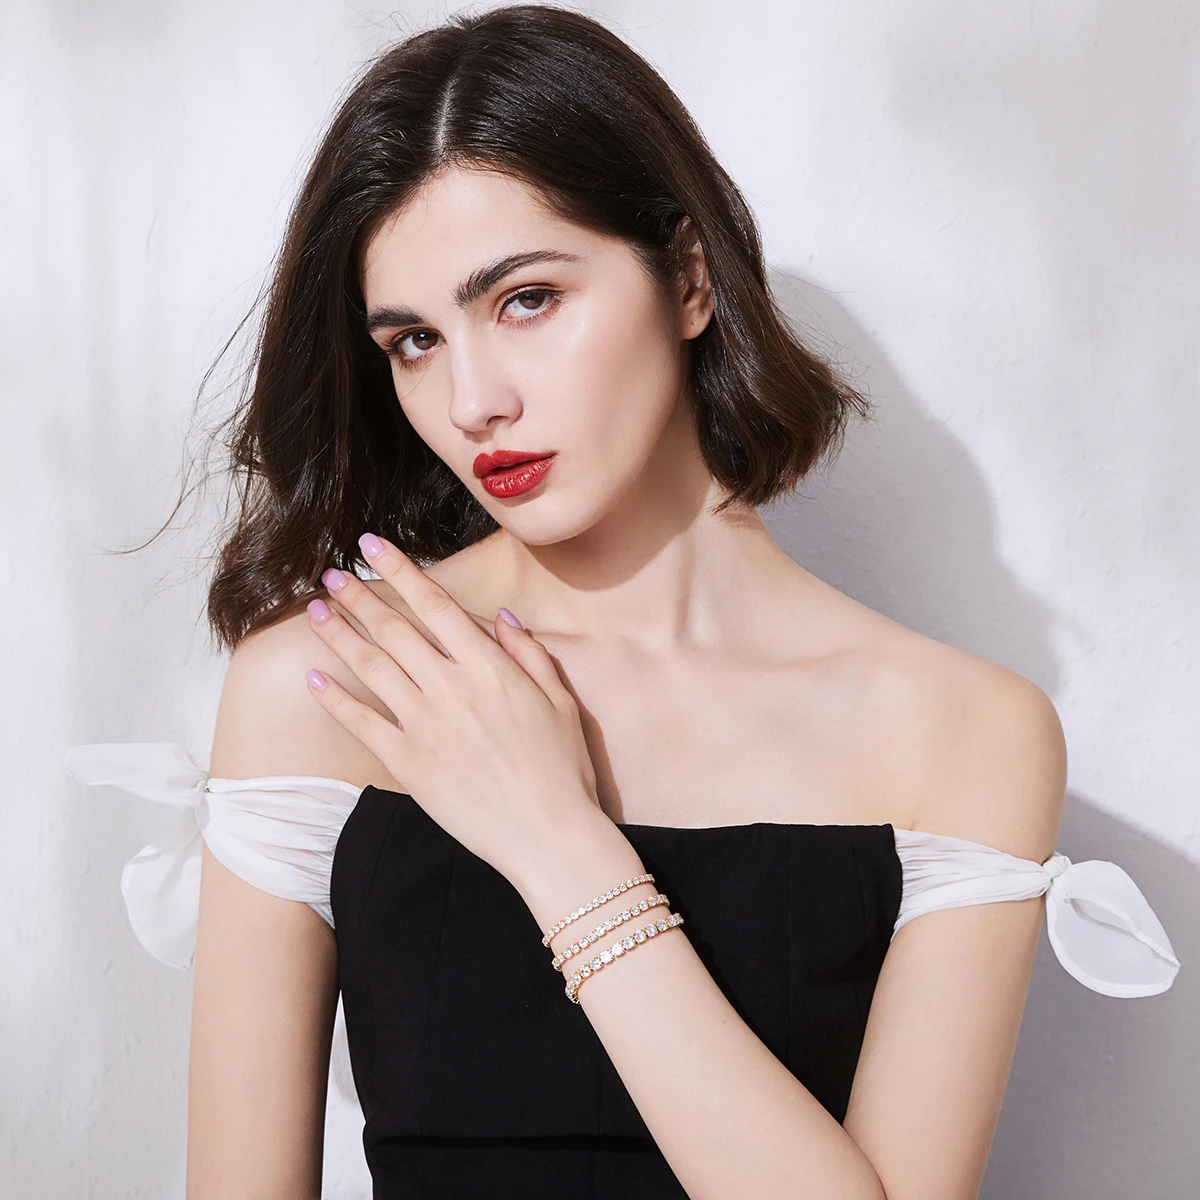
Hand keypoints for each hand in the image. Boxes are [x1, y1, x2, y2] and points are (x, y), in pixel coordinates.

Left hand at [303, 532, 604, 886]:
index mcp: (490, 667)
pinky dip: (334, 698)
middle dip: (359, 596)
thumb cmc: (564, 769)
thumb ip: (528, 653)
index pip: (436, 604)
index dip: (401, 570)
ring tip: (315, 611)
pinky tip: (314, 677)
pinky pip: (362, 724)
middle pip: (395, 629)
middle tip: (332, 573)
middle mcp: (451, 688)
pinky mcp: (408, 764)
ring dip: (339, 635)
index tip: (373, 544)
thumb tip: (500, 618)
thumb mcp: (561, 701)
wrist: (550, 836)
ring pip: (371, 667)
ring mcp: (425, 726)